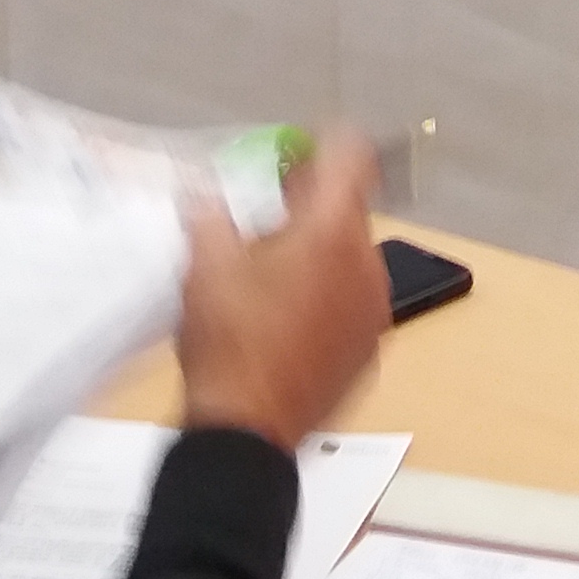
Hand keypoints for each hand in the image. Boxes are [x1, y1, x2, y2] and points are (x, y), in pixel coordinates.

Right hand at [178, 132, 389, 448]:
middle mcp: (367, 264)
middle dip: (309, 205)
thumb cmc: (227, 342)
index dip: (321, 145)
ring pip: (350, 258)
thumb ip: (210, 211)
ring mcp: (374, 310)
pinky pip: (350, 303)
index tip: (291, 154)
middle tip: (264, 216)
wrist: (246, 433)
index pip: (351, 155)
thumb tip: (208, 192)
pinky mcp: (369, 350)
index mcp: (332, 231)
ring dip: (317, 254)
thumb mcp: (203, 263)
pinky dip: (324, 298)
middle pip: (348, 209)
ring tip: (267, 274)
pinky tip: (283, 319)